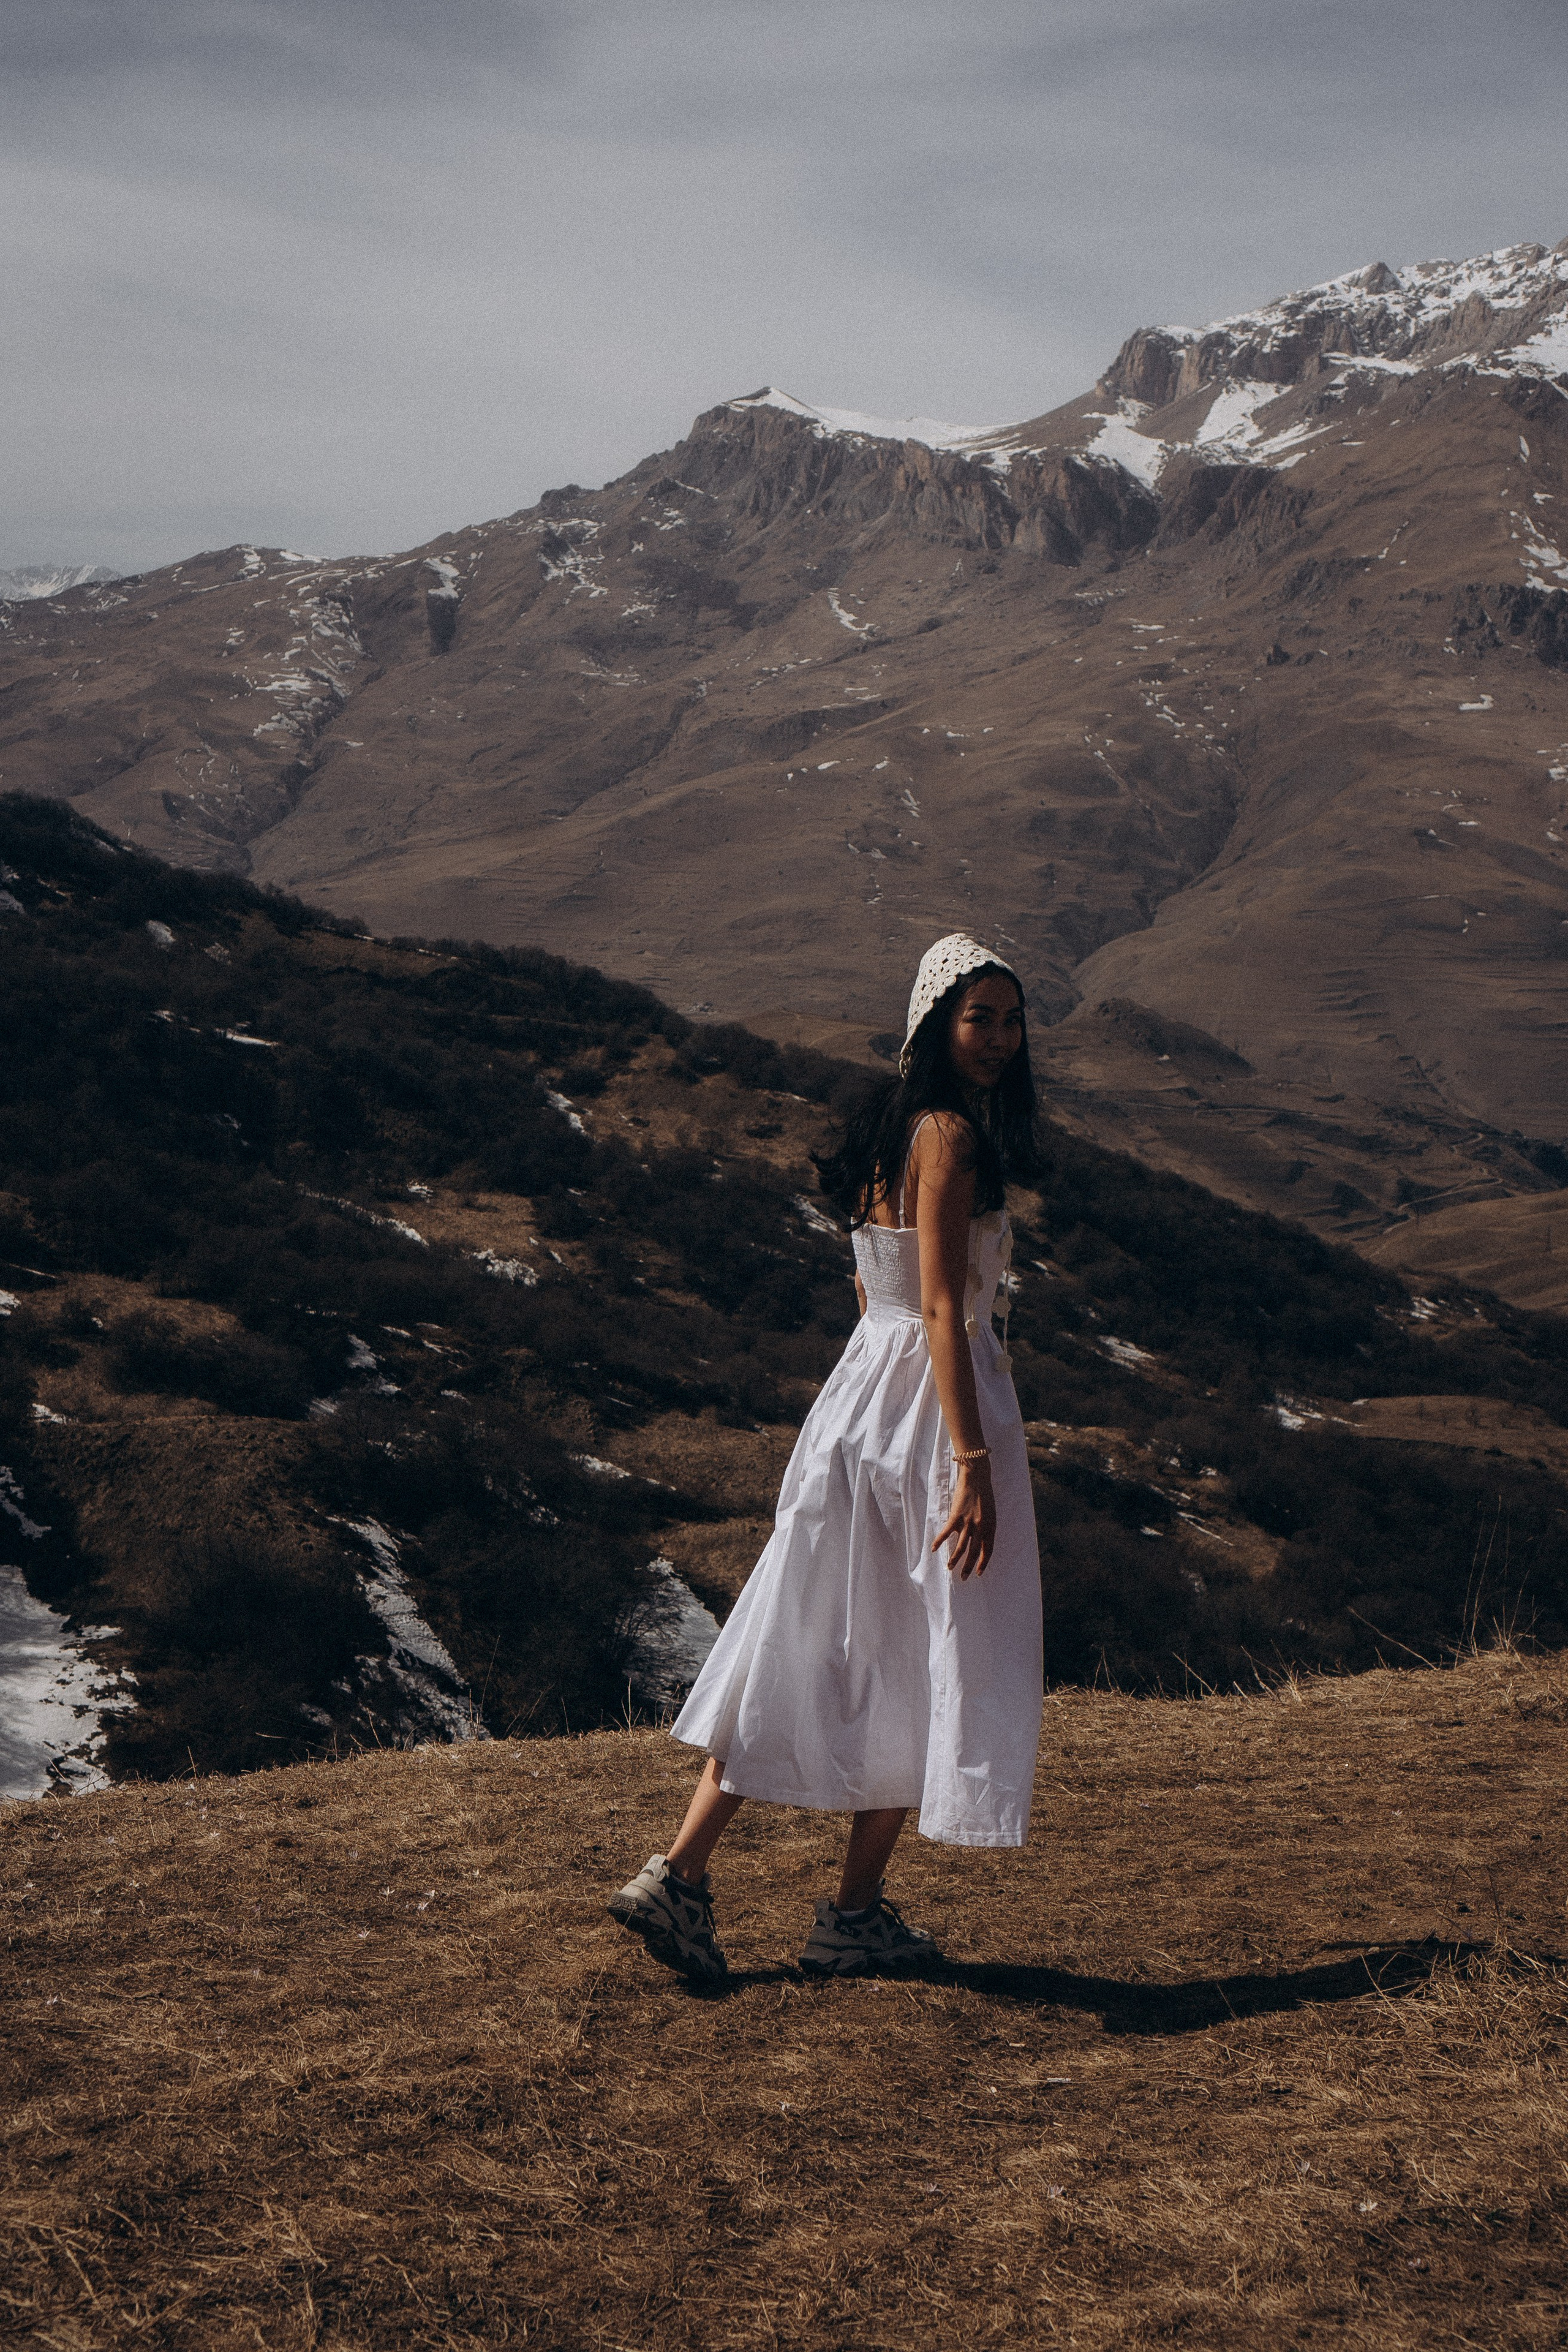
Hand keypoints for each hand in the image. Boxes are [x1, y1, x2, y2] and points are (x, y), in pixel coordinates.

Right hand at [932, 1459, 995, 1580]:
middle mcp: (980, 1528)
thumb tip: (980, 1540)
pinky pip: (946, 1533)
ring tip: (949, 1568)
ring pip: (960, 1547)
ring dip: (954, 1559)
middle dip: (968, 1567)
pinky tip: (934, 1549)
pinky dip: (939, 1541)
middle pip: (973, 1552)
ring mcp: (967, 1523)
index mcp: (990, 1528)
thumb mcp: (991, 1513)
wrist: (976, 1478)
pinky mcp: (956, 1517)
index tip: (978, 1573)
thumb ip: (986, 1527)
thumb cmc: (985, 1495)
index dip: (982, 1563)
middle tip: (963, 1578)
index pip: (988, 1551)